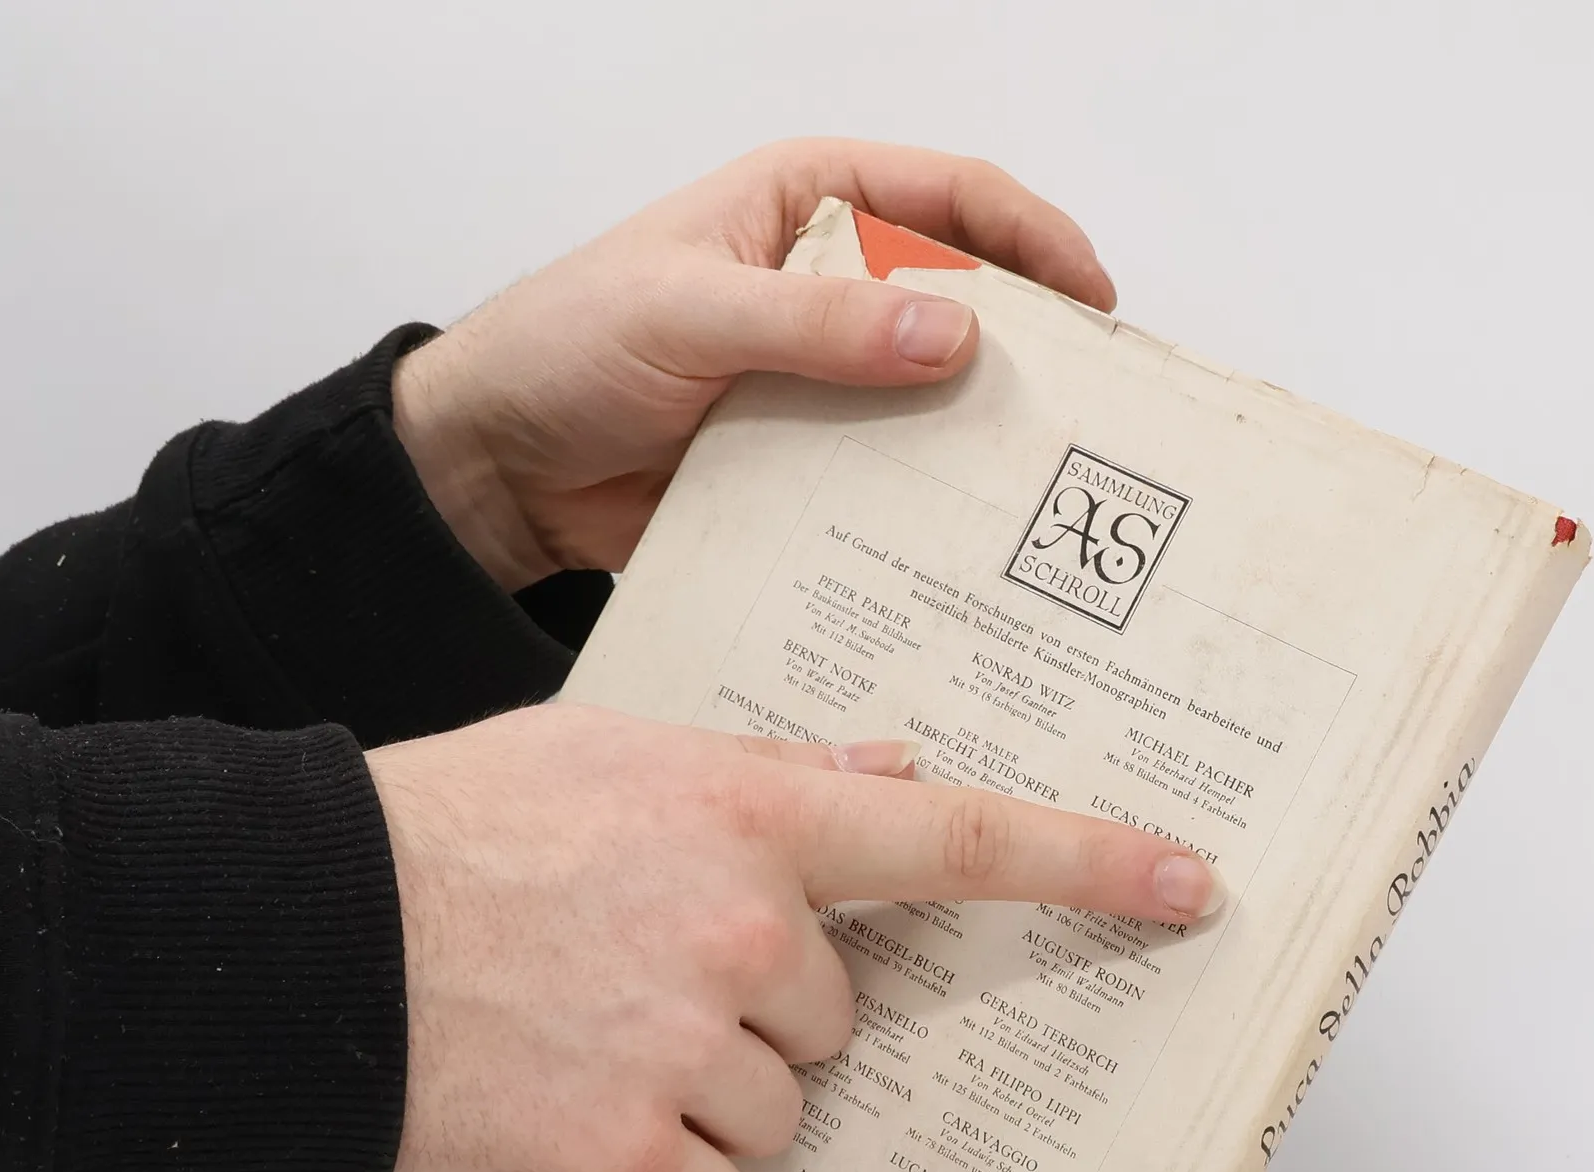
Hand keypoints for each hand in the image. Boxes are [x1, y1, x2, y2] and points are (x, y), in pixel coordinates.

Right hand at [369, 705, 1215, 1171]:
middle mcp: (746, 932)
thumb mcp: (610, 758)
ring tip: (595, 1047)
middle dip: (769, 1013)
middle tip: (647, 984)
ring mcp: (697, 1053)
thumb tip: (885, 767)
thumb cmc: (451, 836)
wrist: (308, 942)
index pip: (952, 839)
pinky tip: (588, 1123)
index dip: (1085, 863)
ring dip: (715, 1097)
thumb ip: (767, 774)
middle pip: (840, 1016)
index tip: (1188, 885)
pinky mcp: (643, 1163)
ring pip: (786, 1110)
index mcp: (749, 817)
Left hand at [391, 139, 1115, 588]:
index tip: (1099, 306)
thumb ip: (814, 321)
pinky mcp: (805, 462)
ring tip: (1047, 494)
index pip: (950, 199)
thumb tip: (952, 333)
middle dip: (1030, 352)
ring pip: (930, 402)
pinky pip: (883, 479)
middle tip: (1096, 416)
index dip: (1036, 241)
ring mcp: (821, 381)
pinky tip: (963, 548)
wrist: (494, 467)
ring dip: (982, 442)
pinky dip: (923, 507)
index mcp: (806, 208)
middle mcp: (828, 290)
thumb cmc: (565, 348)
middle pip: (962, 305)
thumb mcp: (689, 314)